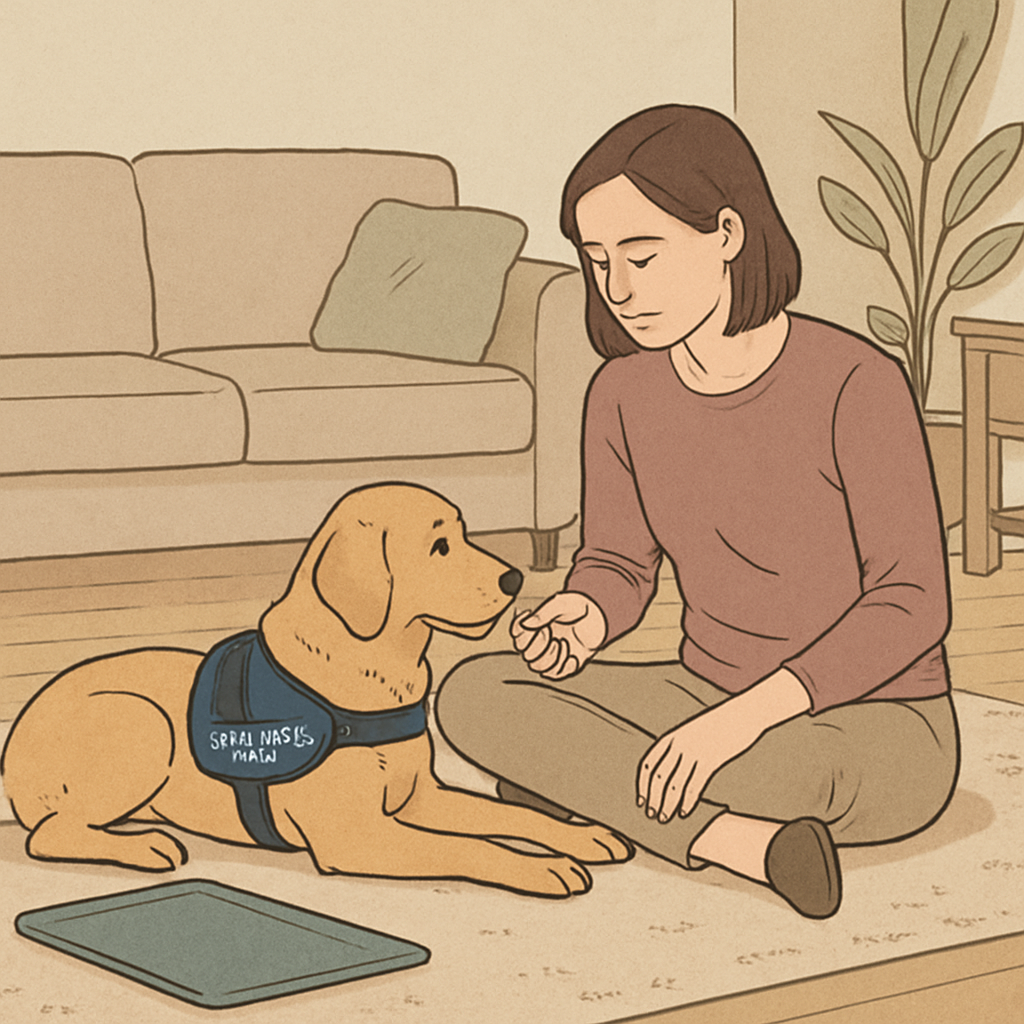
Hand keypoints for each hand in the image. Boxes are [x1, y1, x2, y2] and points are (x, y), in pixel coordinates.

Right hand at [510, 592, 606, 678]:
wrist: (602, 616)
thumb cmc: (581, 607)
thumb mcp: (561, 604)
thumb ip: (543, 614)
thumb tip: (526, 623)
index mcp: (536, 626)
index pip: (517, 636)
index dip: (521, 632)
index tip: (534, 624)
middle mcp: (541, 641)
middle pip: (526, 654)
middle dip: (539, 645)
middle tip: (551, 633)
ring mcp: (553, 654)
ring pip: (538, 667)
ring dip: (551, 657)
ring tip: (564, 643)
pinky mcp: (565, 664)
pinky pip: (555, 674)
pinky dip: (563, 667)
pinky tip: (572, 655)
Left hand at [637, 669, 811, 820]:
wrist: (744, 713)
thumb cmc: (719, 724)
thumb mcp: (691, 731)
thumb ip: (679, 747)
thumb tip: (670, 769)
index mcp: (671, 736)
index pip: (648, 763)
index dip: (642, 784)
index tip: (640, 800)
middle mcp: (679, 743)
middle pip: (658, 776)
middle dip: (653, 798)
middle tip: (651, 814)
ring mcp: (694, 751)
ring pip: (674, 784)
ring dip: (667, 804)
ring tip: (665, 818)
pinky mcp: (711, 759)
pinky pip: (694, 785)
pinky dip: (687, 801)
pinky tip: (685, 812)